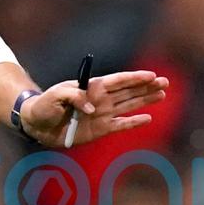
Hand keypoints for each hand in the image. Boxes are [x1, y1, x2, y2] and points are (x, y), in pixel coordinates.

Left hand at [20, 71, 169, 146]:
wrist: (38, 124)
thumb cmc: (45, 105)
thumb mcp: (55, 95)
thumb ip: (74, 97)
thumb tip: (93, 108)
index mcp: (91, 87)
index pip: (117, 80)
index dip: (134, 78)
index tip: (151, 75)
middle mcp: (101, 99)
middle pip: (128, 91)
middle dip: (146, 86)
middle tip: (165, 82)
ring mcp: (103, 114)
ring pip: (130, 105)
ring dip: (146, 100)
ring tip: (162, 94)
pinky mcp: (101, 129)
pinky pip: (122, 124)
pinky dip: (135, 122)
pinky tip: (148, 118)